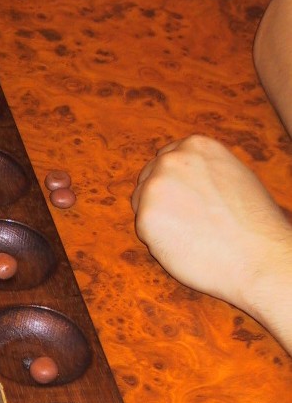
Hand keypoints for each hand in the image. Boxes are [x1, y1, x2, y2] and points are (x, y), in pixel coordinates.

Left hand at [131, 135, 291, 319]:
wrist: (259, 257)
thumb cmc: (253, 224)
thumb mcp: (233, 175)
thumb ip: (204, 170)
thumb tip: (185, 175)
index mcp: (196, 145)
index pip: (166, 159)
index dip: (173, 183)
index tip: (182, 199)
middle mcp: (172, 160)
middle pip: (149, 179)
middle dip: (161, 199)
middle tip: (187, 222)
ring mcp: (156, 186)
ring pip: (142, 203)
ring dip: (158, 219)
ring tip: (191, 234)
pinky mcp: (146, 216)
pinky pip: (143, 229)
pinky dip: (157, 240)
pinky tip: (184, 245)